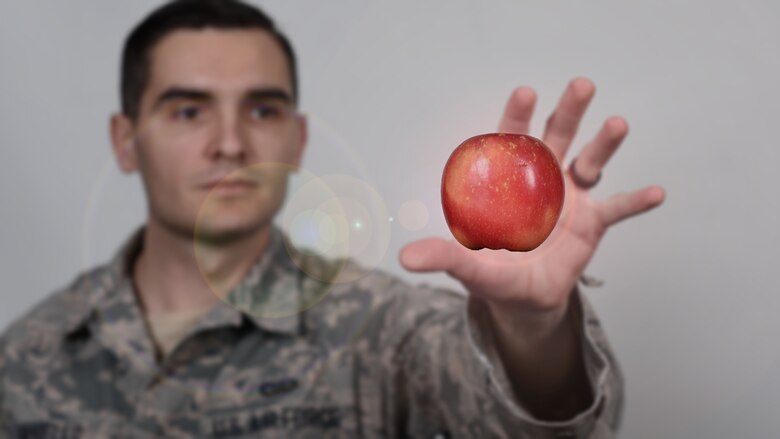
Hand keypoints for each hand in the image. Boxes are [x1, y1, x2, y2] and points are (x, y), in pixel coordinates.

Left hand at [400, 77, 664, 322]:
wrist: (523, 297)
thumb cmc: (493, 271)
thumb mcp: (469, 266)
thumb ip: (444, 258)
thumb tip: (404, 261)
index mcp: (508, 181)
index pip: (511, 141)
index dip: (516, 117)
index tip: (524, 93)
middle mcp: (541, 179)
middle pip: (556, 137)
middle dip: (568, 112)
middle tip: (581, 85)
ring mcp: (570, 197)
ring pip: (590, 160)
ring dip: (604, 143)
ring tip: (617, 123)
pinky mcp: (593, 223)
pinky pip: (617, 208)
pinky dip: (636, 201)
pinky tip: (657, 193)